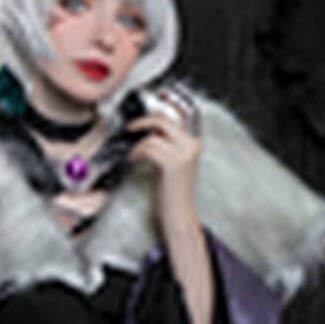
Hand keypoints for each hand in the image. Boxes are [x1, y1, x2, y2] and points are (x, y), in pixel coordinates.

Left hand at [127, 109, 202, 234]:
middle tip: (131, 128)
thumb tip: (148, 130)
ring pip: (153, 136)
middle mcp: (191, 145)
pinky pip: (149, 148)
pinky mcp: (173, 163)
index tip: (145, 109)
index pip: (176, 116)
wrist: (179, 214)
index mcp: (193, 143)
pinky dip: (138, 153)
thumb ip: (166, 144)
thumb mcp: (173, 162)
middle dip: (143, 122)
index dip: (158, 110)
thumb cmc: (173, 192)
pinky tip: (135, 160)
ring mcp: (184, 154)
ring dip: (138, 144)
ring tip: (133, 155)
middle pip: (163, 120)